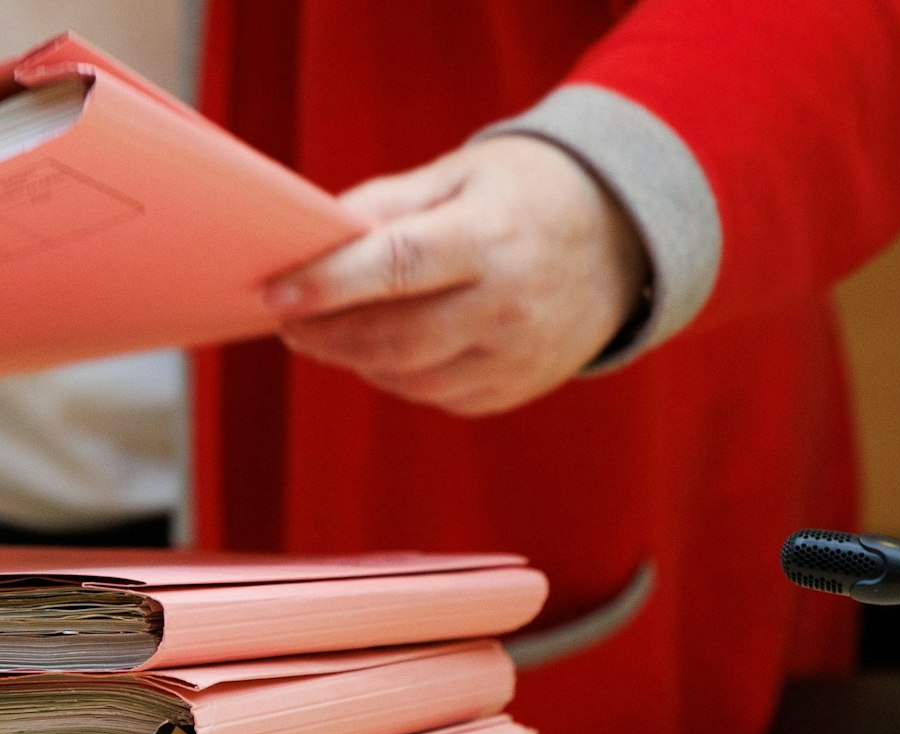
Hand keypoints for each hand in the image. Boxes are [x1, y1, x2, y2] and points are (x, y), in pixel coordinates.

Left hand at [262, 135, 649, 416]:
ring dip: (353, 358)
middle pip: (391, 337)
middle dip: (324, 334)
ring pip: (406, 376)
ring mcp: (516, 355)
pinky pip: (433, 395)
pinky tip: (383, 348)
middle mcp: (508, 304)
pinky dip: (394, 375)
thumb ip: (386, 204)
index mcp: (491, 238)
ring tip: (330, 330)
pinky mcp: (514, 388)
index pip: (395, 266)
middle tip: (288, 321)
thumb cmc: (526, 192)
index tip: (274, 295)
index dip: (327, 284)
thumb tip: (315, 237)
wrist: (624, 235)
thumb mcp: (461, 173)